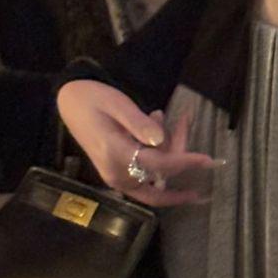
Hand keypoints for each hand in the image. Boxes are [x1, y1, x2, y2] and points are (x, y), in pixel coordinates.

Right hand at [56, 80, 220, 206]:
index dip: (185, 162)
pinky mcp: (121, 176)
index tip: (209, 160)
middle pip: (162, 175)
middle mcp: (117, 174)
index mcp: (115, 154)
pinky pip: (150, 175)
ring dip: (171, 150)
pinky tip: (158, 124)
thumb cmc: (92, 99)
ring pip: (158, 177)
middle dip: (180, 150)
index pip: (158, 165)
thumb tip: (161, 140)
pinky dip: (161, 155)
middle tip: (185, 118)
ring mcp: (118, 179)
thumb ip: (139, 124)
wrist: (68, 103)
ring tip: (170, 117)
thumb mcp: (117, 104)